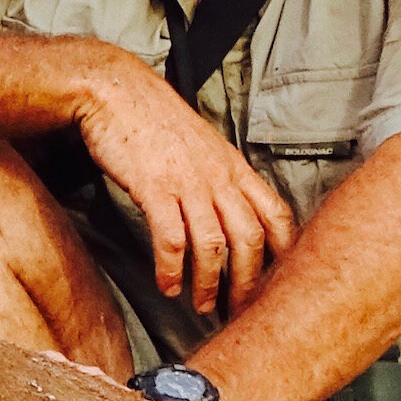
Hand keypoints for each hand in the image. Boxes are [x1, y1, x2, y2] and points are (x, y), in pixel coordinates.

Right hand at [74, 52, 294, 313]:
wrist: (116, 91)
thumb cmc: (154, 120)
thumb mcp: (201, 145)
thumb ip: (219, 176)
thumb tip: (226, 209)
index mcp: (234, 166)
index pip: (276, 213)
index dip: (284, 252)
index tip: (279, 281)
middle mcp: (218, 177)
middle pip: (250, 238)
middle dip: (248, 282)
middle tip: (240, 309)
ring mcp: (188, 183)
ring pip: (213, 245)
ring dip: (209, 283)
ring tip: (202, 306)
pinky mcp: (155, 188)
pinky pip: (170, 239)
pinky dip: (171, 269)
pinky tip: (167, 285)